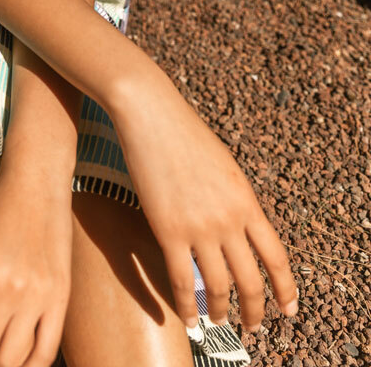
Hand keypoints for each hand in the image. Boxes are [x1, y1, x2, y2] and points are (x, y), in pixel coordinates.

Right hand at [110, 63, 297, 331]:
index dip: (285, 289)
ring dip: (221, 312)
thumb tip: (240, 232)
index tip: (288, 308)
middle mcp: (228, 218)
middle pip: (251, 281)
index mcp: (246, 200)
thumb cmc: (184, 134)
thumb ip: (235, 202)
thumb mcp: (225, 168)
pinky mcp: (167, 230)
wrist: (150, 114)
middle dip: (254, 310)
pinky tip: (188, 318)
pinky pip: (182, 282)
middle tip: (252, 326)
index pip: (276, 257)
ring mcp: (199, 226)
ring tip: (219, 322)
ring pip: (218, 287)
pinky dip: (187, 306)